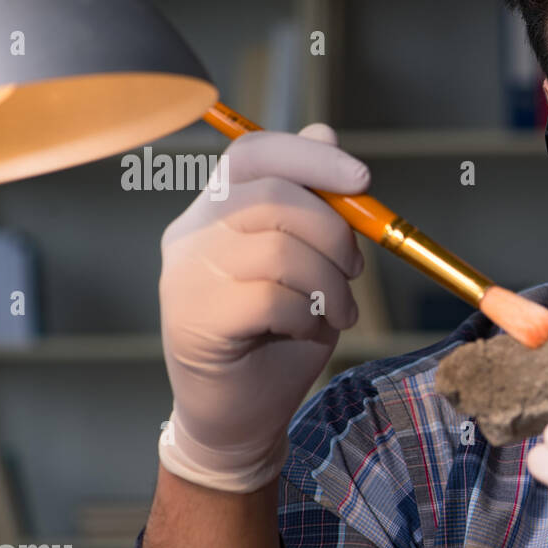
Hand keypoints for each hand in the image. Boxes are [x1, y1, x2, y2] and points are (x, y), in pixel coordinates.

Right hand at [158, 124, 369, 492]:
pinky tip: (309, 332)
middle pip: (271, 195)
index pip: (253, 154)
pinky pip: (271, 297)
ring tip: (338, 311)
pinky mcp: (193, 319)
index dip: (310, 157)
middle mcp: (190, 234)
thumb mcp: (309, 264)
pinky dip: (308, 314)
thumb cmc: (278, 336)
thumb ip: (314, 205)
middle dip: (334, 229)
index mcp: (214, 209)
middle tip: (354, 269)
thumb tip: (326, 133)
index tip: (363, 179)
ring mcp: (184, 276)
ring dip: (329, 281)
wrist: (240, 415)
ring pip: (277, 247)